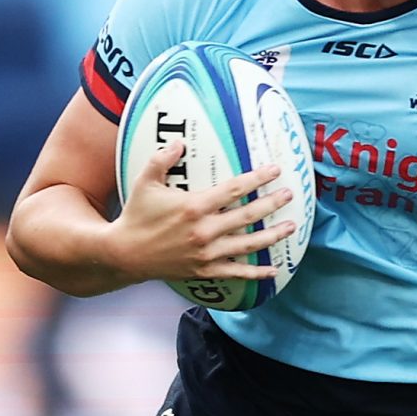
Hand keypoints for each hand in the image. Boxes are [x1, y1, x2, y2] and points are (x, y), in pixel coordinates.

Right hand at [106, 148, 302, 284]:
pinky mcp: (205, 270)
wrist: (125, 254)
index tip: (274, 171)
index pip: (234, 190)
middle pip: (248, 216)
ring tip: (291, 226)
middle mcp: (204, 231)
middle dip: (272, 203)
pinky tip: (274, 270)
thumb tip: (179, 142)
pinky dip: (257, 273)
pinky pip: (237, 272)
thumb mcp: (145, 182)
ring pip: (248, 244)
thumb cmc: (136, 215)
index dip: (257, 179)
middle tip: (289, 194)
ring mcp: (206, 253)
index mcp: (193, 207)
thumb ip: (162, 159)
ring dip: (273, 235)